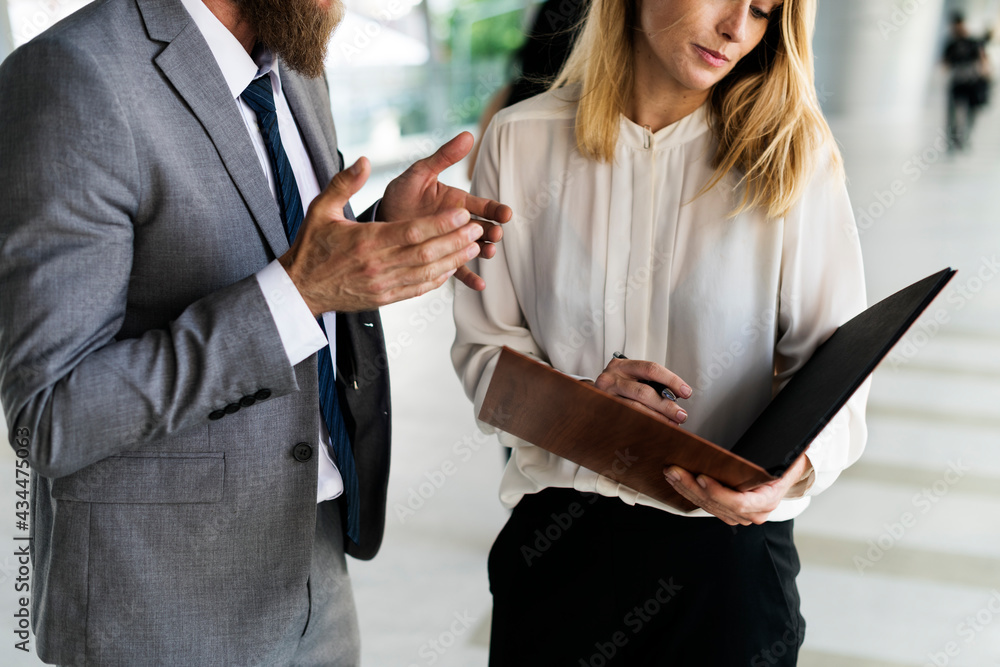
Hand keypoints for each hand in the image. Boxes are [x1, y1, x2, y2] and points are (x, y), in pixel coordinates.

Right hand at [279, 157, 483, 313]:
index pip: (412, 232)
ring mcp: (382, 285)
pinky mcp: (384, 299)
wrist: (300, 289)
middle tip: (478, 228)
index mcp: (366, 241)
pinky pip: (418, 289)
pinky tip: (453, 267)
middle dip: (456, 240)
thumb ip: (344, 183)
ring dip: (454, 260)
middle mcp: (377, 266)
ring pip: (427, 273)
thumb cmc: (311, 246)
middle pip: (426, 253)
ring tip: (474, 246)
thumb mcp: (321, 209)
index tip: (463, 213)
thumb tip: (364, 160)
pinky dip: (438, 279)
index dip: (442, 223)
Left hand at [378, 132, 512, 290]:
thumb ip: (444, 157)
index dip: (496, 209)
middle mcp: (458, 224)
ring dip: (484, 251)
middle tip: (495, 234)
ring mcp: (451, 242)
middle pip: (483, 229)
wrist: (382, 218)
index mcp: (458, 203)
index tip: (506, 214)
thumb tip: (468, 135)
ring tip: (488, 253)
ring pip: (474, 249)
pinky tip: (480, 285)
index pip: (483, 206)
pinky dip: (469, 278)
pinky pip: (458, 270)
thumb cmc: (401, 193)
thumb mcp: (421, 172)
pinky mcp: (440, 258)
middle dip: (492, 231)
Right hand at [594, 357, 691, 424]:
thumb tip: (676, 397)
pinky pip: (627, 420)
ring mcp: (604, 396)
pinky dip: (644, 425)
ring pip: (635, 409)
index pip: (651, 369)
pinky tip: (656, 430)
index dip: (672, 380)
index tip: (686, 392)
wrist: (587, 399)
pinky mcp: (602, 412)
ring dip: (657, 418)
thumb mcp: (631, 378)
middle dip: (666, 405)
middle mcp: (610, 378)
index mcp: (622, 365)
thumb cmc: (618, 389)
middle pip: (643, 392)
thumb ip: (651, 383)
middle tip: (681, 415)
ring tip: (672, 424)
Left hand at [663, 452, 811, 525]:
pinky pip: (706, 505)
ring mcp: (739, 515)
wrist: (785, 475)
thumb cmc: (783, 463)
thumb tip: (766, 437)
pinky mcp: (728, 512)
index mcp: (766, 501)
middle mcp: (752, 513)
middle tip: (674, 470)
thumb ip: (775, 456)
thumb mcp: (784, 458)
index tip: (701, 477)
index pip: (738, 502)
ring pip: (707, 506)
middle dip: (692, 487)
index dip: (717, 492)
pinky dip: (690, 492)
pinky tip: (678, 481)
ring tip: (671, 473)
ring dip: (686, 489)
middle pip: (716, 504)